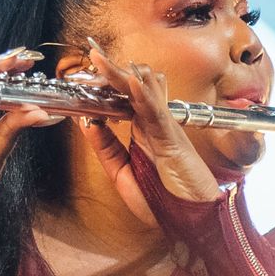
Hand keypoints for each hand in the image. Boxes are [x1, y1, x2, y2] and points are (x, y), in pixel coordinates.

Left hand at [76, 38, 221, 226]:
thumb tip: (87, 121)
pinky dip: (144, 95)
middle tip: (91, 53)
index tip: (81, 73)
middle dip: (110, 71)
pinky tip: (131, 81)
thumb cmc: (163, 201)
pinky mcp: (173, 139)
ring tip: (100, 59)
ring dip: (123, 74)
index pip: (121, 99)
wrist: (193, 223)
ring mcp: (165, 129)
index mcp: (142, 131)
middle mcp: (153, 124)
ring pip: (145, 91)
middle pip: (132, 87)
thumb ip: (106, 149)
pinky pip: (157, 112)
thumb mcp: (122, 175)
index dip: (104, 84)